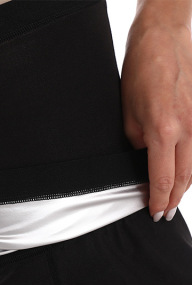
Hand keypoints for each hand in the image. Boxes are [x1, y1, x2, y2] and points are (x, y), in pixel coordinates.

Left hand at [121, 22, 191, 221]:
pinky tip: (182, 174)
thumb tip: (144, 162)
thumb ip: (139, 144)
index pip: (162, 179)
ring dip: (183, 186)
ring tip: (171, 200)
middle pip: (184, 178)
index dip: (157, 200)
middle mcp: (187, 130)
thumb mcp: (128, 117)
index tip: (154, 213)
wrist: (162, 41)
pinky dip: (190, 167)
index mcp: (164, 132)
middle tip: (164, 214)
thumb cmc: (140, 74)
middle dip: (172, 200)